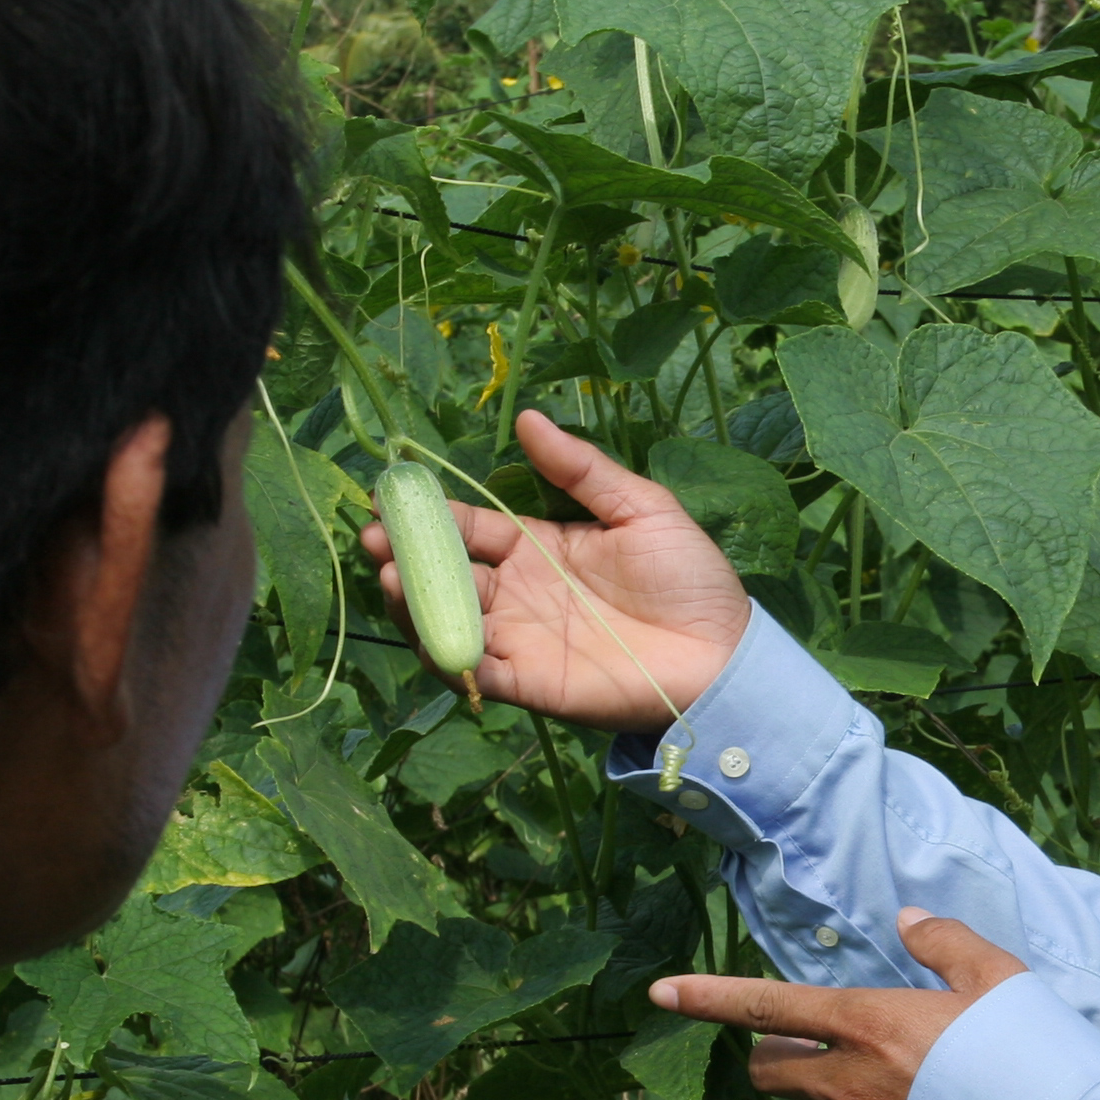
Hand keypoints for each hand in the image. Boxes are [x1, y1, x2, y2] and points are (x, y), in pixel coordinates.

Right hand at [359, 410, 752, 730]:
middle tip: (375, 539)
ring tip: (395, 577)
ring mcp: (519, 639)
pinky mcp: (529, 682)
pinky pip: (475, 671)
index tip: (391, 497)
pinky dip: (448, 655)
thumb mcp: (640, 508)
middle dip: (405, 556)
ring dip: (416, 602)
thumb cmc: (690, 579)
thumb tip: (530, 416)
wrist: (724, 652)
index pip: (469, 527)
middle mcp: (518, 593)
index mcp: (538, 547)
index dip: (430, 514)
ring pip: (448, 620)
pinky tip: (432, 631)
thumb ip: (582, 469)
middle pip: (446, 573)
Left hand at [649, 910, 1027, 1099]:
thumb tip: (906, 922)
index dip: (706, 998)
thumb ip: (944, 944)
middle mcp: (846, 1085)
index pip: (764, 1006)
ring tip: (877, 1089)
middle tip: (822, 1043)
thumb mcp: (1000, 978)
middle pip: (769, 1070)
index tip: (660, 994)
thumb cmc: (1037, 1058)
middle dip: (777, 1053)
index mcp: (868, 1024)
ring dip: (816, 1097)